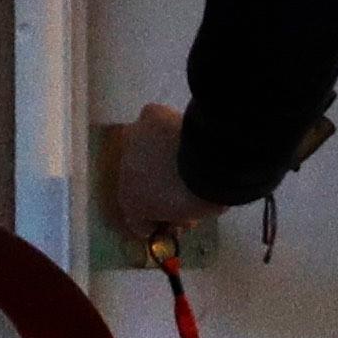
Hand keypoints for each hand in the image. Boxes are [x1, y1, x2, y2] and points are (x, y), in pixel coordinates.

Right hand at [110, 102, 216, 240]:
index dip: (161, 222)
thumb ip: (179, 215)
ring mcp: (134, 140)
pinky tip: (181, 131)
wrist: (214, 160)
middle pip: (139, 183)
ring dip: (158, 156)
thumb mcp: (191, 216)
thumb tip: (183, 213)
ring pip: (142, 151)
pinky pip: (154, 122)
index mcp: (131, 202)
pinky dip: (166, 127)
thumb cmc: (205, 195)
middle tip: (182, 186)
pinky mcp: (149, 116)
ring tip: (184, 155)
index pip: (139, 220)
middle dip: (157, 187)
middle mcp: (123, 170)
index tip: (179, 220)